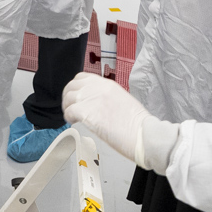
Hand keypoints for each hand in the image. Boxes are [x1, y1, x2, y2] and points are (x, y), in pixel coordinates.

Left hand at [63, 73, 177, 171]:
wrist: (143, 134)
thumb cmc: (138, 124)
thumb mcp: (123, 101)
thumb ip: (107, 98)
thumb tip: (97, 105)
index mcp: (107, 84)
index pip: (83, 77)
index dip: (76, 87)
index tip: (77, 97)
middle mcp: (97, 87)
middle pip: (72, 86)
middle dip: (68, 97)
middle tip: (70, 108)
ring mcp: (90, 98)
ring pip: (68, 98)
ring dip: (68, 107)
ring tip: (72, 117)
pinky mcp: (85, 111)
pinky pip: (69, 111)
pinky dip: (69, 117)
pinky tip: (74, 122)